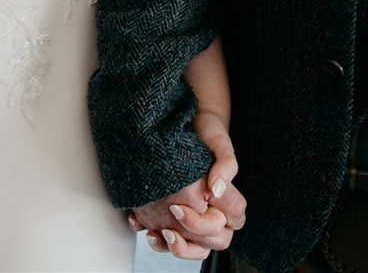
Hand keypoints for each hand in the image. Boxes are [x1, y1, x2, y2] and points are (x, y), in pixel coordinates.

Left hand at [125, 114, 243, 260]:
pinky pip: (169, 237)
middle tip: (168, 225)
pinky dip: (154, 237)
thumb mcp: (218, 142)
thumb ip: (225, 165)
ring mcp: (195, 216)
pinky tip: (139, 223)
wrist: (186, 121)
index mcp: (228, 199)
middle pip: (211, 242)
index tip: (179, 208)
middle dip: (189, 240)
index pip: (228, 224)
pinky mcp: (174, 214)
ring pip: (192, 247)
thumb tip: (216, 191)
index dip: (205, 224)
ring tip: (153, 234)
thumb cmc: (208, 131)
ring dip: (173, 247)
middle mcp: (213, 211)